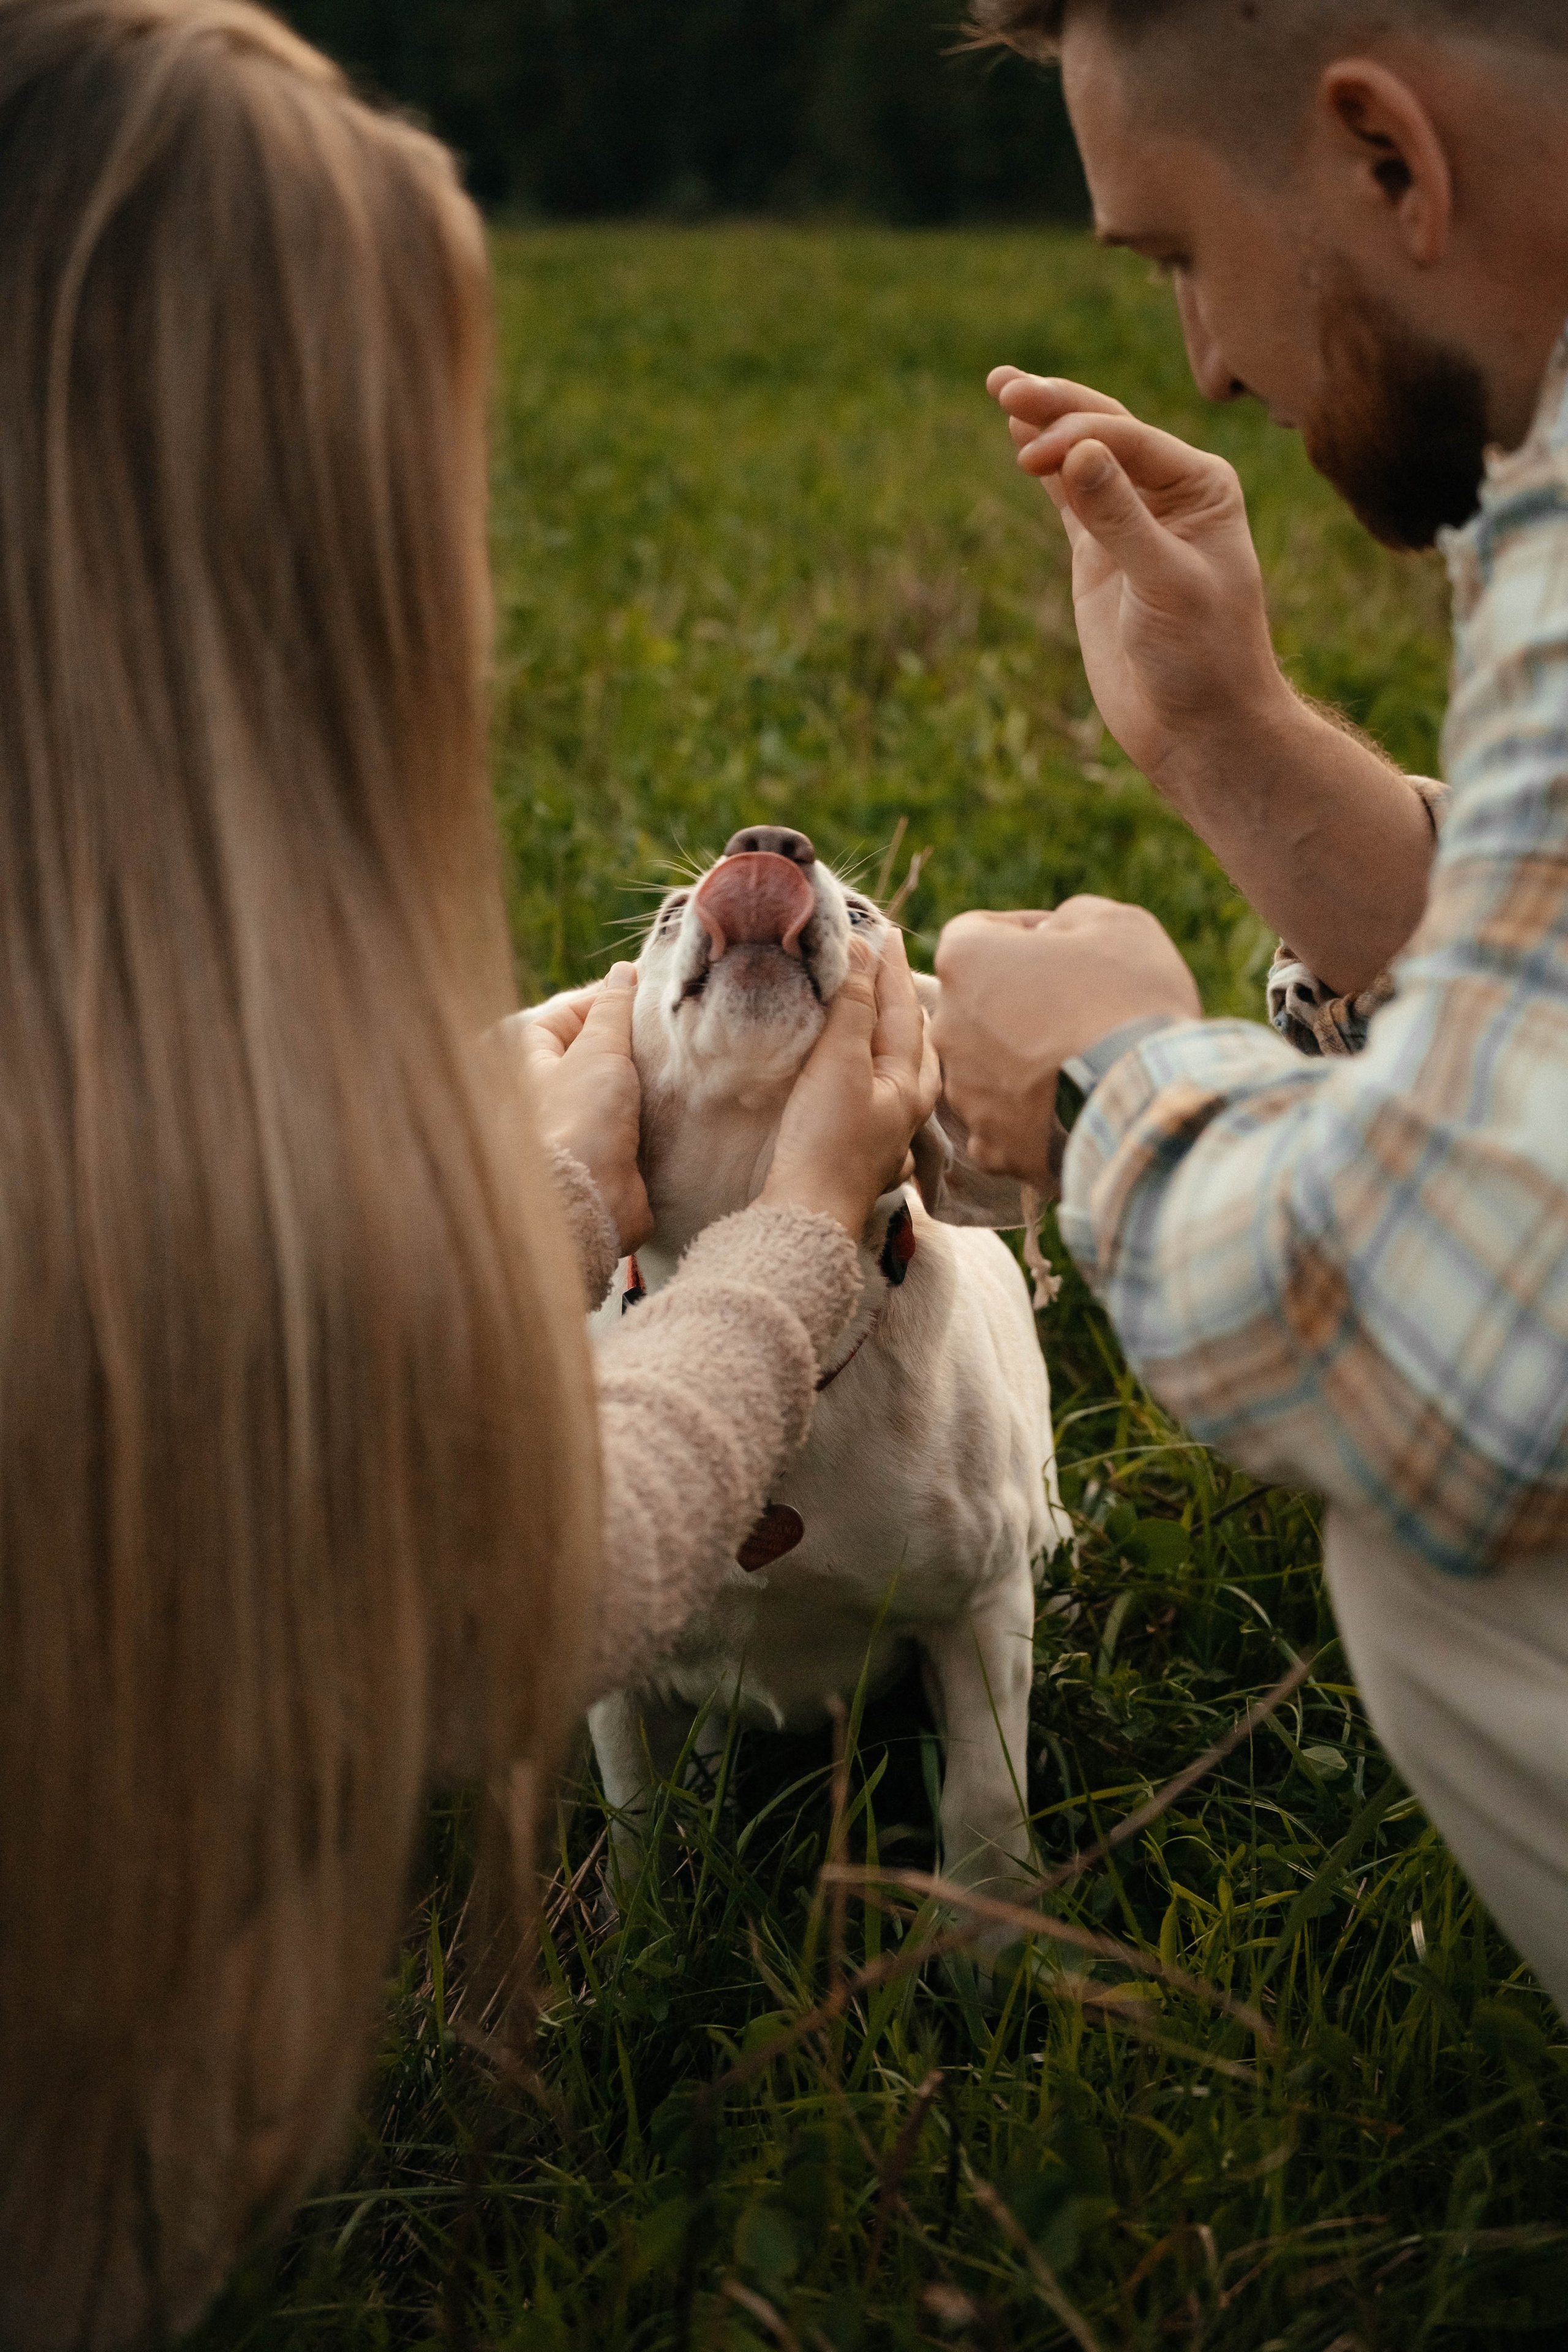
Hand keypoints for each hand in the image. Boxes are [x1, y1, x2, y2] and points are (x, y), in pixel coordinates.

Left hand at [514, 964, 652, 1252]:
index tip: (651, 992)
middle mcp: (544, 1086)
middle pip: (594, 1045)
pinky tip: (678, 1094)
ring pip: (616, 1081)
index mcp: (526, 1056)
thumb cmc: (581, 1117)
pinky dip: (652, 1106)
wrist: (590, 1199)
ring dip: (646, 1073)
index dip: (609, 998)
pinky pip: (631, 1115)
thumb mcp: (599, 1047)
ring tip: (679, 1056)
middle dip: (632, 1037)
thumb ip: (613, 1007)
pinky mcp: (602, 1148)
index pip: (569, 1010)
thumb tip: (623, 972)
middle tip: (670, 1024)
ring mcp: (575, 1118)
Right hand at [761, 929, 940, 1236]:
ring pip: (898, 1067)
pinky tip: (861, 1071)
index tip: (883, 931)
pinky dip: (869, 1066)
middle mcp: (909, 1106)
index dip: (889, 966)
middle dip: (898, 998)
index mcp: (913, 1081)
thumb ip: (852, 1006)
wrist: (806, 1219)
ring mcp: (888, 1131)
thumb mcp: (839, 1063)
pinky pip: (877, 1093)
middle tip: (883, 961)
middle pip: (911, 1037)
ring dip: (886, 1033)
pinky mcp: (861, 1151)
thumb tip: (861, 952)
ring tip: (876, 1008)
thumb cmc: (826, 1142)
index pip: (904, 1007)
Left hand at [933, 899, 1200, 1182]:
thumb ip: (1069, 918)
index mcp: (965, 958)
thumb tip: (1052, 935)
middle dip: (1019, 1000)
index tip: (1060, 946)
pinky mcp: (990, 1144)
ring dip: (1021, 1059)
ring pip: (987, 1065)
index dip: (1022, 934)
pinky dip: (1028, 1117)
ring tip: (1078, 1061)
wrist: (1151, 1095)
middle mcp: (948, 1025)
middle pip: (978, 1003)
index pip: (977, 932)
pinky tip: (1066, 1108)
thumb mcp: (1115, 924)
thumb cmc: (1130, 998)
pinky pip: (1001, 1122)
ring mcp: (965, 1091)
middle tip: (1077, 1006)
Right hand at [987, 368, 1291, 806]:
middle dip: (1056, 407)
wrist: (1200, 726)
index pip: (1130, 440)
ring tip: (1003, 389)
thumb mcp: (1166, 586)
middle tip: (1004, 386)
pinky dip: (1044, 469)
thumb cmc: (1203, 658)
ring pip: (1082, 457)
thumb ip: (1121, 520)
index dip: (1078, 435)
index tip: (1032, 456)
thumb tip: (1078, 452)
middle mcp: (1169, 493)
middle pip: (1105, 431)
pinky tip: (1018, 437)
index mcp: (1202, 487)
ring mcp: (1130, 522)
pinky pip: (1067, 498)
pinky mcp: (1100, 555)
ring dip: (1045, 425)